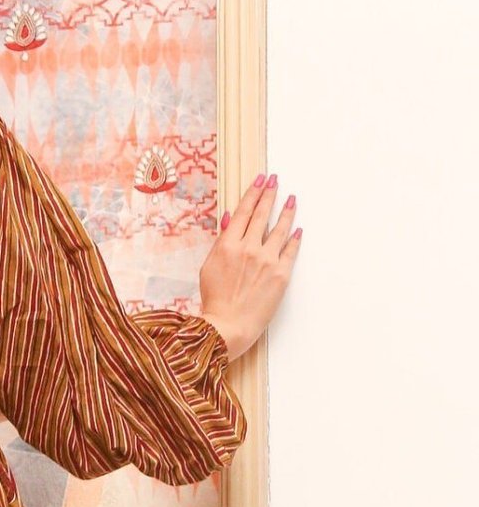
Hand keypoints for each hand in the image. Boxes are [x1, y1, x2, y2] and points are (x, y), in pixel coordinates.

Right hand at [198, 172, 300, 359]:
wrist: (228, 326)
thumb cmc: (215, 300)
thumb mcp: (209, 267)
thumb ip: (220, 241)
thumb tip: (230, 219)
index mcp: (228, 245)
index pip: (244, 211)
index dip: (254, 192)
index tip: (261, 179)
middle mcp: (249, 248)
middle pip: (263, 214)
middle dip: (270, 194)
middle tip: (276, 180)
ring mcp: (268, 260)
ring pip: (280, 229)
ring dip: (287, 211)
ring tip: (292, 199)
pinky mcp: (282, 274)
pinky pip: (291, 251)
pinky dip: (295, 238)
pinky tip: (298, 229)